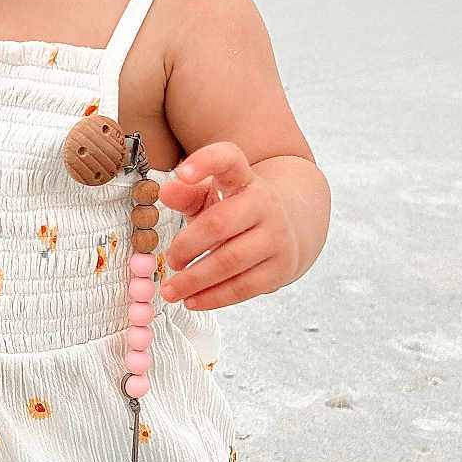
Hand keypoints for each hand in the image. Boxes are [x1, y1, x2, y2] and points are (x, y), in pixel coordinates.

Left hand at [154, 142, 298, 309]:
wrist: (296, 224)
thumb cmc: (238, 210)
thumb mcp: (213, 195)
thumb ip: (187, 194)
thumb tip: (165, 192)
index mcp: (243, 179)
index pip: (228, 160)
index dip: (206, 162)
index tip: (183, 172)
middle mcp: (265, 203)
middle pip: (219, 224)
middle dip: (187, 246)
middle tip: (169, 260)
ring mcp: (276, 236)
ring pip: (229, 261)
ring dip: (195, 280)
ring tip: (170, 290)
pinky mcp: (281, 267)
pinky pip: (243, 287)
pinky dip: (213, 297)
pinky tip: (192, 301)